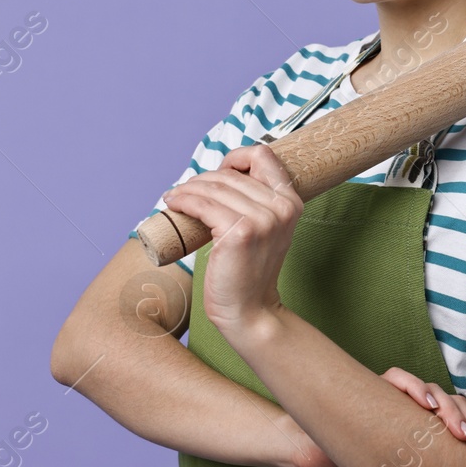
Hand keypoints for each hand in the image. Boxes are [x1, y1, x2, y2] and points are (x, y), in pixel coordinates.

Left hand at [161, 145, 301, 336]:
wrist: (250, 311)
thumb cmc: (250, 271)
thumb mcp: (267, 230)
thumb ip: (258, 202)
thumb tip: (221, 175)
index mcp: (291, 202)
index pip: (263, 155)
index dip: (236, 157)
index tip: (219, 172)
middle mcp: (281, 207)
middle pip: (231, 174)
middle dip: (202, 179)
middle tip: (185, 191)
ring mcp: (262, 220)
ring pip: (214, 187)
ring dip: (187, 188)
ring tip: (175, 197)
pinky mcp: (239, 233)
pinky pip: (202, 205)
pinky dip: (184, 201)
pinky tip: (174, 204)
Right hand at [274, 368, 465, 466]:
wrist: (312, 457)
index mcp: (423, 432)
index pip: (461, 424)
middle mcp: (413, 412)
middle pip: (456, 405)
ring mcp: (395, 399)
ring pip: (434, 392)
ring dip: (452, 409)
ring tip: (461, 432)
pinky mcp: (373, 388)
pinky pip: (398, 379)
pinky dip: (414, 388)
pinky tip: (427, 404)